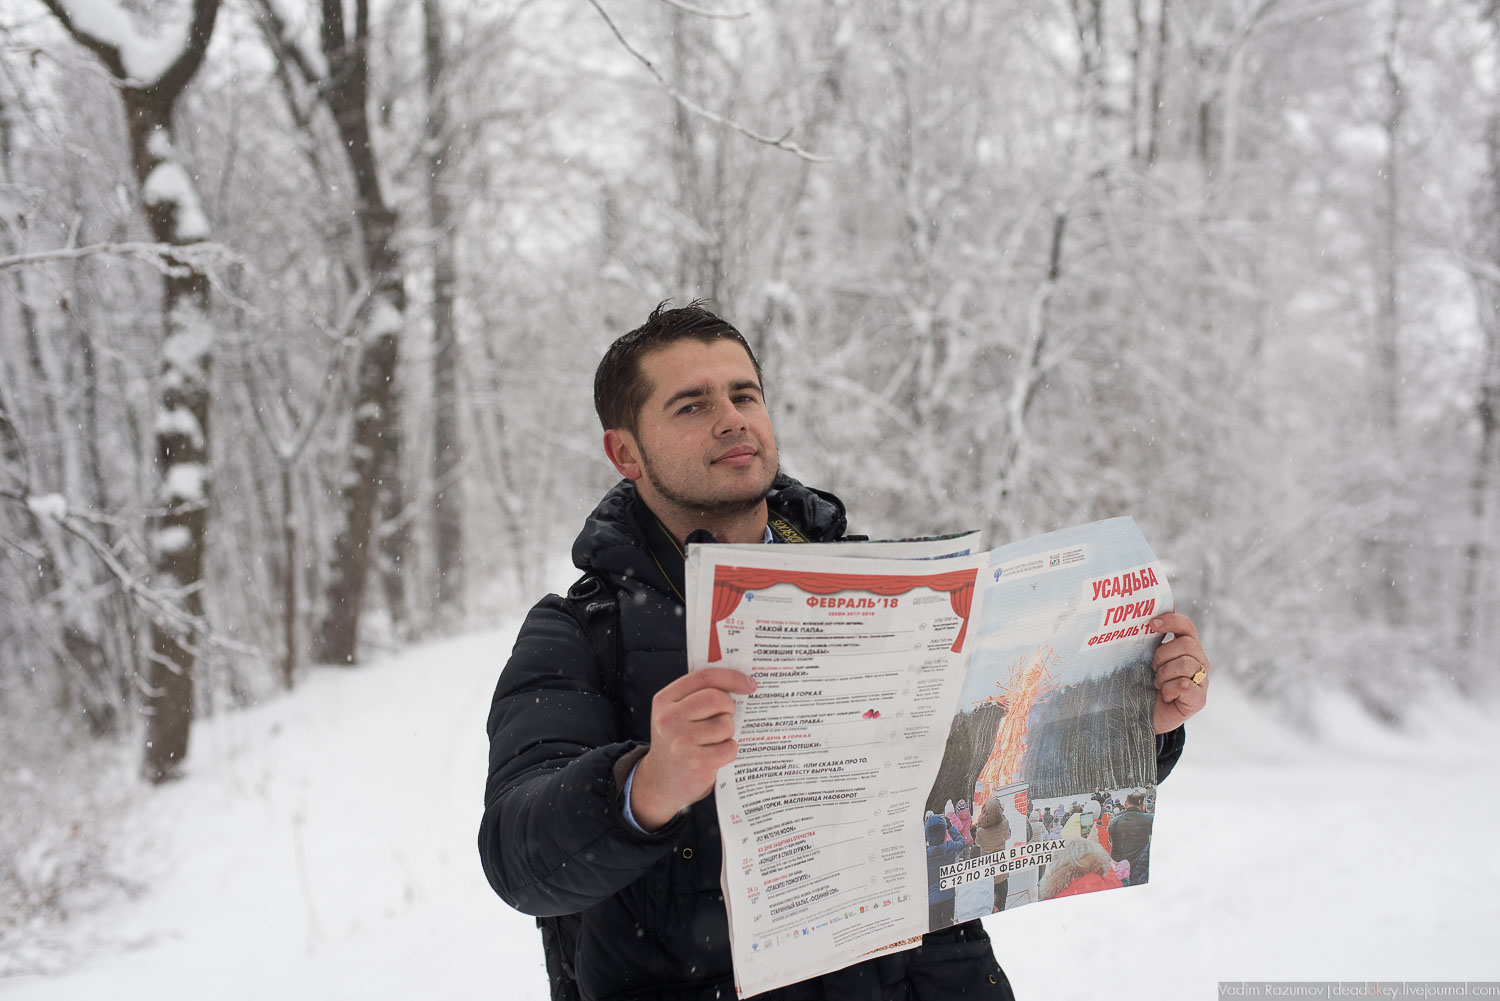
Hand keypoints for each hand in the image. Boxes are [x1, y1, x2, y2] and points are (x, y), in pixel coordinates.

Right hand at [630, 668, 755, 830]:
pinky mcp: (696, 762)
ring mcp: (681, 741)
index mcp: (665, 700)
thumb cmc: (676, 743)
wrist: (660, 782)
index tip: (748, 684)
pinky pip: (729, 748)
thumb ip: (697, 696)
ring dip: (728, 732)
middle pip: (716, 698)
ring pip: (725, 724)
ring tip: (715, 740)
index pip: (704, 677)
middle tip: (727, 716)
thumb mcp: (675, 714)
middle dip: (729, 707)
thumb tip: (739, 684)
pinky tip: (716, 755)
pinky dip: (729, 751)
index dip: (731, 678)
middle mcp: (669, 718)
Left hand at [1151, 612, 1208, 733]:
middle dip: (1162, 655)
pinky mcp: (1199, 699)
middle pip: (1187, 644)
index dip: (1172, 621)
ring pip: (1186, 664)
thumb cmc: (1142, 684)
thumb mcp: (1143, 660)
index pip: (1187, 626)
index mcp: (1187, 648)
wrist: (1141, 716)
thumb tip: (1138, 622)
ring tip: (1157, 684)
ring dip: (1164, 675)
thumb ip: (1148, 643)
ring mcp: (1202, 681)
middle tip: (1153, 669)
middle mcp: (1199, 661)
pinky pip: (1185, 684)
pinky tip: (1166, 695)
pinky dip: (1169, 689)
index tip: (1151, 625)